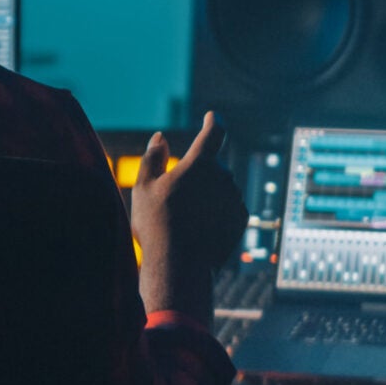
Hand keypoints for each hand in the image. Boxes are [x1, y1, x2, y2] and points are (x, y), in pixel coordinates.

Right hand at [131, 112, 248, 322]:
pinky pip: (229, 207)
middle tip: (175, 196)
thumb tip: (160, 138)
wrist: (179, 266)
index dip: (213, 122)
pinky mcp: (241, 219)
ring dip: (208, 194)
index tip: (212, 117)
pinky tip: (199, 228)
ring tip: (184, 218)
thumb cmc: (157, 225)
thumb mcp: (144, 188)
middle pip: (212, 166)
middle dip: (198, 173)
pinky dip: (217, 211)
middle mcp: (223, 177)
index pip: (214, 133)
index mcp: (200, 163)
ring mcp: (235, 199)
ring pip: (221, 187)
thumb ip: (152, 158)